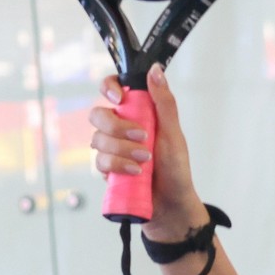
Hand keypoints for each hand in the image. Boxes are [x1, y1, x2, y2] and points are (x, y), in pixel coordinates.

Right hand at [90, 64, 204, 236]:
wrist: (172, 204)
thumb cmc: (176, 169)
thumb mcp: (173, 133)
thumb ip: (164, 102)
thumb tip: (155, 70)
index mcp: (136, 113)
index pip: (112, 89)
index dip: (108, 87)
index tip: (118, 97)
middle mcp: (120, 128)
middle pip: (98, 114)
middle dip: (116, 126)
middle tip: (141, 137)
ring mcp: (112, 149)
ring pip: (98, 140)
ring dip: (123, 150)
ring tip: (145, 161)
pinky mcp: (107, 169)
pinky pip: (100, 162)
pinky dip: (118, 166)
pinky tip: (136, 173)